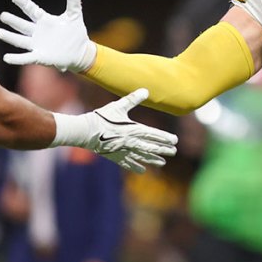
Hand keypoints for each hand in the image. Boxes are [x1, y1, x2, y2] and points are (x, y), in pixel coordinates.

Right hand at [0, 0, 96, 71]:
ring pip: (20, 40)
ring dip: (9, 37)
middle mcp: (37, 32)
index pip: (31, 9)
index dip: (23, 3)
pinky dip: (16, 58)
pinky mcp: (39, 57)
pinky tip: (6, 58)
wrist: (80, 53)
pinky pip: (26, 58)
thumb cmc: (75, 33)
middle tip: (2, 15)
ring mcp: (37, 45)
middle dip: (12, 20)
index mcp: (44, 20)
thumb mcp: (75, 14)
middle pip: (22, 25)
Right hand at [52, 89, 177, 173]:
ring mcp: (124, 150)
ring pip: (142, 156)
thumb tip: (146, 90)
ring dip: (153, 159)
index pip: (154, 134)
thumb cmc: (103, 117)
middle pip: (151, 147)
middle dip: (163, 149)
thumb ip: (133, 99)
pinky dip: (135, 166)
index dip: (165, 138)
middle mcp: (132, 142)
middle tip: (173, 152)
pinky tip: (142, 171)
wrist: (87, 131)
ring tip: (162, 163)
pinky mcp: (115, 156)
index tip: (175, 141)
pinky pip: (128, 163)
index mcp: (134, 129)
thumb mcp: (119, 106)